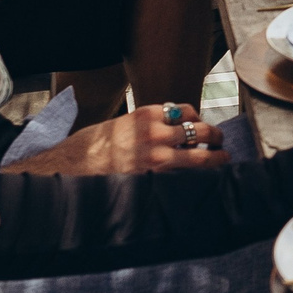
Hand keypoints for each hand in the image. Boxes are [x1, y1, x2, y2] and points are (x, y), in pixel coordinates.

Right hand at [2, 103, 227, 174]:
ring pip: (202, 156)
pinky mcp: (155, 178)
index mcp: (146, 114)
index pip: (186, 110)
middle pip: (201, 130)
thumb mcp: (118, 124)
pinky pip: (188, 177)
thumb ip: (144, 126)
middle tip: (220, 144)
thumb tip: (166, 130)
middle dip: (215, 137)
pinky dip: (201, 178)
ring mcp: (157, 157)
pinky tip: (207, 182)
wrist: (70, 168)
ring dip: (216, 158)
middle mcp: (156, 132)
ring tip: (222, 162)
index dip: (198, 119)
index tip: (201, 126)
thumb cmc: (90, 148)